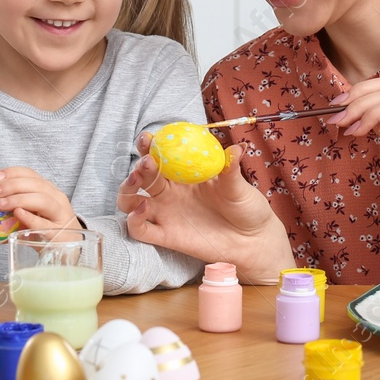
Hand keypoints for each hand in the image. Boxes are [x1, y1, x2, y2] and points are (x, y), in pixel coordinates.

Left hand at [0, 167, 78, 228]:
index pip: (31, 175)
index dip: (13, 173)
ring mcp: (60, 215)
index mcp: (48, 190)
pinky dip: (30, 217)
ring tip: (1, 204)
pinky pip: (44, 223)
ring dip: (19, 199)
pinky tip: (18, 214)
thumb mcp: (30, 217)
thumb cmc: (46, 231)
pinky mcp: (58, 233)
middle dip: (13, 185)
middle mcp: (57, 199)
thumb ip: (9, 215)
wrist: (70, 249)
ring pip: (43, 200)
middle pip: (36, 185)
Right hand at [116, 131, 291, 281]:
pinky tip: (143, 210)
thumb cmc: (247, 208)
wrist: (252, 241)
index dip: (150, 146)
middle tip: (147, 162)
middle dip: (138, 166)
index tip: (148, 138)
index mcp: (184, 174)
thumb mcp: (240, 188)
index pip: (160, 156)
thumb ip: (232, 170)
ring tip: (136, 183)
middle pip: (141, 176)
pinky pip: (140, 230)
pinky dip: (133, 220)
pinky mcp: (166, 236)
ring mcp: (165, 214)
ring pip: (130, 201)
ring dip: (127, 190)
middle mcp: (170, 193)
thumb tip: (236, 149)